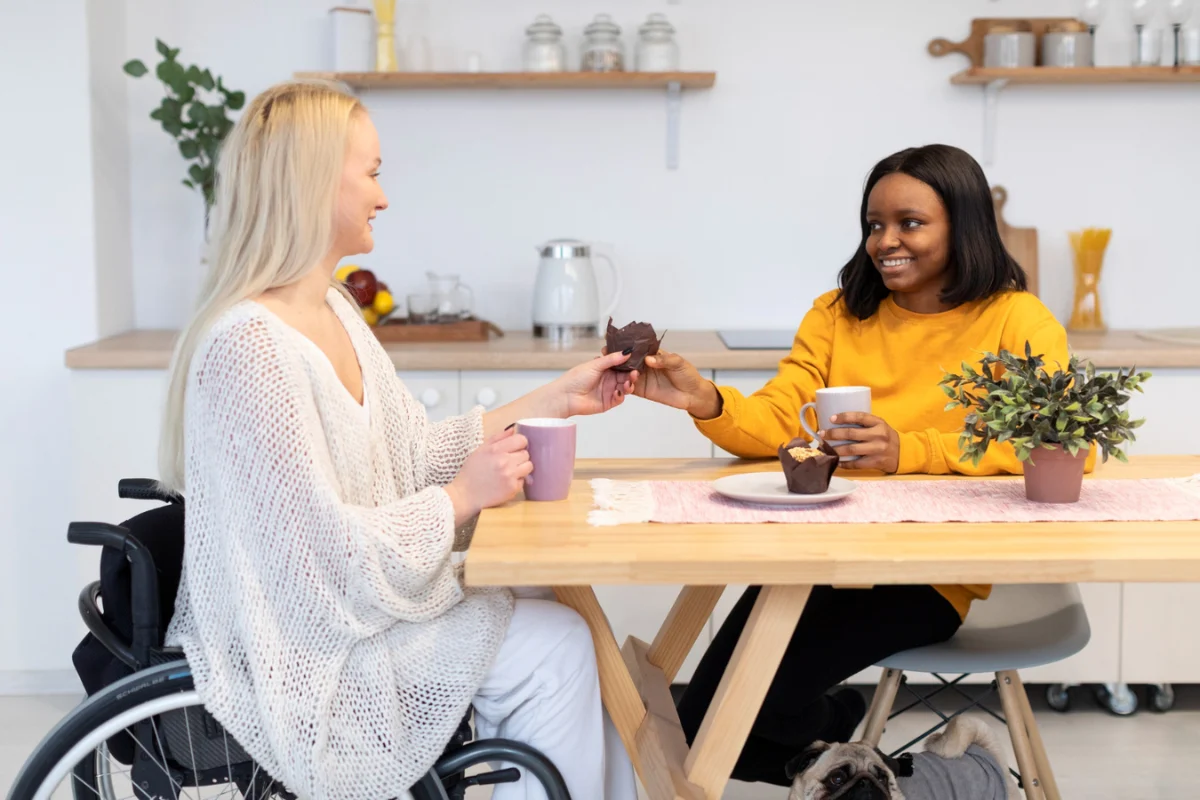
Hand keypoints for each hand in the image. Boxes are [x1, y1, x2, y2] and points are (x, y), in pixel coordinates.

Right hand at [446, 428, 532, 521]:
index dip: (520, 443)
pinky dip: (517, 481)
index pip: (521, 440)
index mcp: (496, 449)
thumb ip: (498, 438)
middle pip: (526, 453)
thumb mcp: (481, 450)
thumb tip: (513, 429)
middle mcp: (504, 461)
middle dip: (519, 457)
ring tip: (510, 471)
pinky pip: (523, 480)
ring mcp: (510, 476)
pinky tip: (506, 482)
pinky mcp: (513, 488)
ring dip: (522, 468)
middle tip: (509, 462)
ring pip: (529, 466)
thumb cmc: (472, 471)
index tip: (516, 448)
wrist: (465, 494)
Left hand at [557, 350, 637, 416]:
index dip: (629, 364)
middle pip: (626, 377)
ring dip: (629, 385)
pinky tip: (618, 392)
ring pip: (625, 388)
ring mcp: (609, 391)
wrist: (565, 396)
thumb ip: (612, 359)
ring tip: (628, 383)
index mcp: (605, 368)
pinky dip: (621, 395)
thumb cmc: (576, 378)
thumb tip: (627, 352)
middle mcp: (608, 379)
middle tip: (635, 373)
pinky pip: (619, 399)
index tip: (637, 361)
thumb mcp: (595, 365)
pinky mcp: (608, 402)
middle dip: (632, 375)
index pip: (622, 365)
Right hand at [605, 347, 720, 418]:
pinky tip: (616, 382)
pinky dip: (622, 384)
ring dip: (617, 370)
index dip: (627, 345)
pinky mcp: (642, 389)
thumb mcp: (678, 363)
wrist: (692, 395)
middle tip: (604, 353)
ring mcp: (642, 377)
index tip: (615, 342)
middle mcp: (645, 365)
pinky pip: (629, 386)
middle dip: (617, 356)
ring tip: (607, 367)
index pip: (637, 348)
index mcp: (653, 354)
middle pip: (628, 359)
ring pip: (626, 372)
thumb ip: (664, 360)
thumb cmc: (688, 375)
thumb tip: (648, 359)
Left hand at [821, 412, 899, 472]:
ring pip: (851, 449)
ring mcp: (878, 449)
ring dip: (835, 449)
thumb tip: (837, 422)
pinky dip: (844, 463)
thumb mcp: (879, 425)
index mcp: (879, 423)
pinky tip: (836, 461)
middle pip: (851, 433)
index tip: (831, 418)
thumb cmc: (885, 437)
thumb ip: (864, 423)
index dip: (844, 416)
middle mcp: (879, 435)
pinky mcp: (876, 462)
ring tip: (825, 448)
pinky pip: (856, 463)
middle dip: (833, 434)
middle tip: (822, 434)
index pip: (860, 417)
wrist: (903, 453)